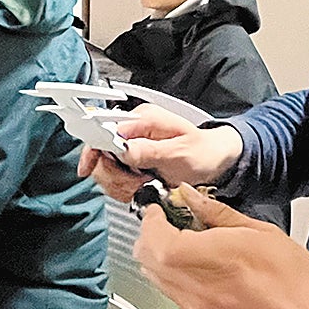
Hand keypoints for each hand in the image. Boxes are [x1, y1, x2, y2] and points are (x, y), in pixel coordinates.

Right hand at [78, 106, 241, 201]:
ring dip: (121, 184)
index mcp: (143, 119)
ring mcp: (132, 147)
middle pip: (100, 154)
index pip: (102, 130)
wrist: (216, 160)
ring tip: (144, 184)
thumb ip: (149, 150)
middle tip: (137, 181)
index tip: (92, 169)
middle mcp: (134, 131)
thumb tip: (123, 149)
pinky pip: (115, 179)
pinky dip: (125, 189)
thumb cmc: (204, 151)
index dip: (95, 151)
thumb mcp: (179, 152)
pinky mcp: (132, 162)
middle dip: (116, 175)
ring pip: (105, 170)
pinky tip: (140, 187)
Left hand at [135, 187, 308, 308]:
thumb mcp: (262, 233)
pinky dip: (181, 283)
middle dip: (151, 239)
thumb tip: (192, 198)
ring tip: (192, 249)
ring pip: (159, 283)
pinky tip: (207, 274)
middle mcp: (195, 291)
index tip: (160, 210)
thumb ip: (218, 215)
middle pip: (147, 262)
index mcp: (207, 259)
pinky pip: (179, 301)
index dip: (151, 220)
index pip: (153, 237)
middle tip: (172, 225)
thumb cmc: (301, 286)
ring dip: (164, 262)